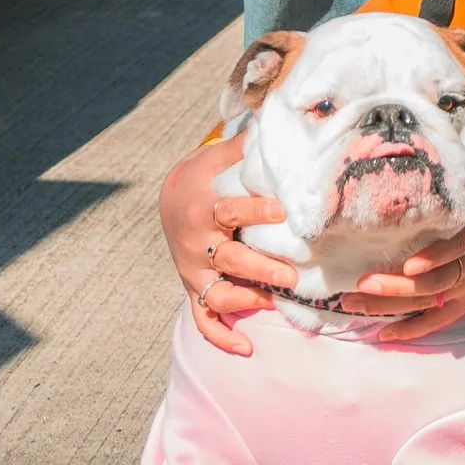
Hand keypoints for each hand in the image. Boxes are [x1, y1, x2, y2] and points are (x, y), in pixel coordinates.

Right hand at [160, 136, 295, 358]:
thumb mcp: (223, 156)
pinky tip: (245, 348)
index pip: (230, 211)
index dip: (254, 211)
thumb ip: (251, 145)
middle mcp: (197, 242)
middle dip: (260, 268)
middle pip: (228, 259)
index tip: (282, 211)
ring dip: (245, 301)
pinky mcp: (194, 288)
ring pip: (216, 292)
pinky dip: (220, 336)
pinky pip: (202, 319)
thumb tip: (285, 115)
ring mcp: (194, 270)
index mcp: (206, 206)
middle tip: (291, 275)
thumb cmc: (209, 173)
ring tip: (276, 305)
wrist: (173, 198)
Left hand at [345, 151, 464, 344]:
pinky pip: (440, 319)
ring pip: (428, 303)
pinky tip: (382, 337)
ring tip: (352, 306)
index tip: (407, 263)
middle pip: (433, 282)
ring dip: (389, 307)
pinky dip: (412, 330)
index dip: (433, 258)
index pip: (457, 247)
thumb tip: (458, 112)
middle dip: (394, 287)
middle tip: (358, 284)